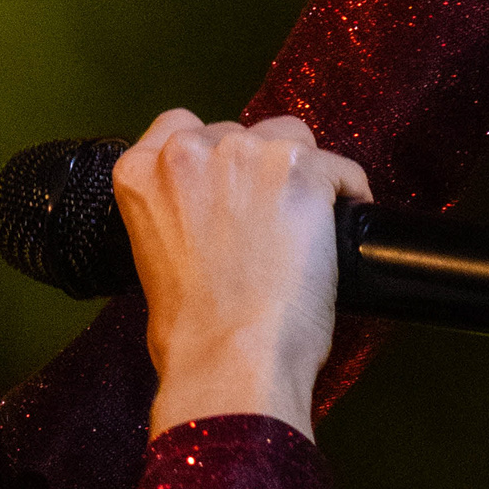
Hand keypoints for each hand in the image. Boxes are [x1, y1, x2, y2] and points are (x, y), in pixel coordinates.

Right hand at [113, 110, 372, 442]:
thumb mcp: (152, 266)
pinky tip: (342, 234)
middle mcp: (189, 152)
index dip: (212, 156)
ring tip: (306, 231)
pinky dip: (347, 194)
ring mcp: (247, 156)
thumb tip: (209, 230)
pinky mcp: (302, 171)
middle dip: (256, 172)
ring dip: (301, 177)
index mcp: (141, 173)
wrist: (229, 360)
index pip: (180, 127)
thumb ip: (174, 223)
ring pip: (292, 141)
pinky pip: (340, 169)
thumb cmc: (191, 336)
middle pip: (240, 134)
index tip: (227, 185)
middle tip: (268, 225)